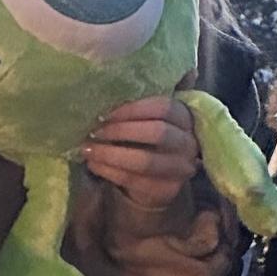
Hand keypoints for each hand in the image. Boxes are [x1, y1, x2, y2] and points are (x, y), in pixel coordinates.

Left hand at [84, 95, 200, 218]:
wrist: (155, 179)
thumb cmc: (145, 139)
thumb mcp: (148, 117)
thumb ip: (139, 102)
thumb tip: (112, 85)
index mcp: (185, 117)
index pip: (163, 107)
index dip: (133, 109)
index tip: (105, 112)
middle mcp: (189, 143)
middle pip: (158, 133)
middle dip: (121, 130)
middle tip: (94, 130)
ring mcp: (180, 169)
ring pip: (145, 161)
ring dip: (111, 153)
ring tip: (87, 148)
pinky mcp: (166, 190)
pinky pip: (134, 180)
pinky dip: (109, 171)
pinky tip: (93, 164)